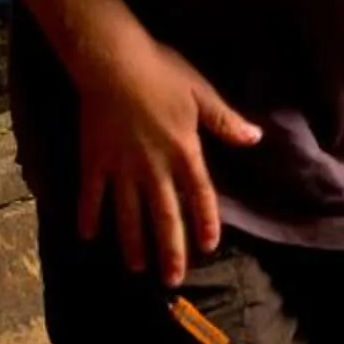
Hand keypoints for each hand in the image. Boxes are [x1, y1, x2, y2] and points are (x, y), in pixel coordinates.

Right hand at [74, 22, 262, 285]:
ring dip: (133, 243)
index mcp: (184, 152)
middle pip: (164, 216)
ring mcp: (121, 168)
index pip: (199, 195)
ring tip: (136, 268)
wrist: (113, 62)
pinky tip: (88, 238)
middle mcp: (154, 168)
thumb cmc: (162, 73)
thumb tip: (255, 139)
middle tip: (171, 280)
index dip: (204, 222)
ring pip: (128, 214)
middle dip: (169, 250)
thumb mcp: (201, 94)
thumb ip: (225, 121)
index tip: (208, 247)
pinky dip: (89, 217)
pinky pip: (91, 195)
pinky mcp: (94, 161)